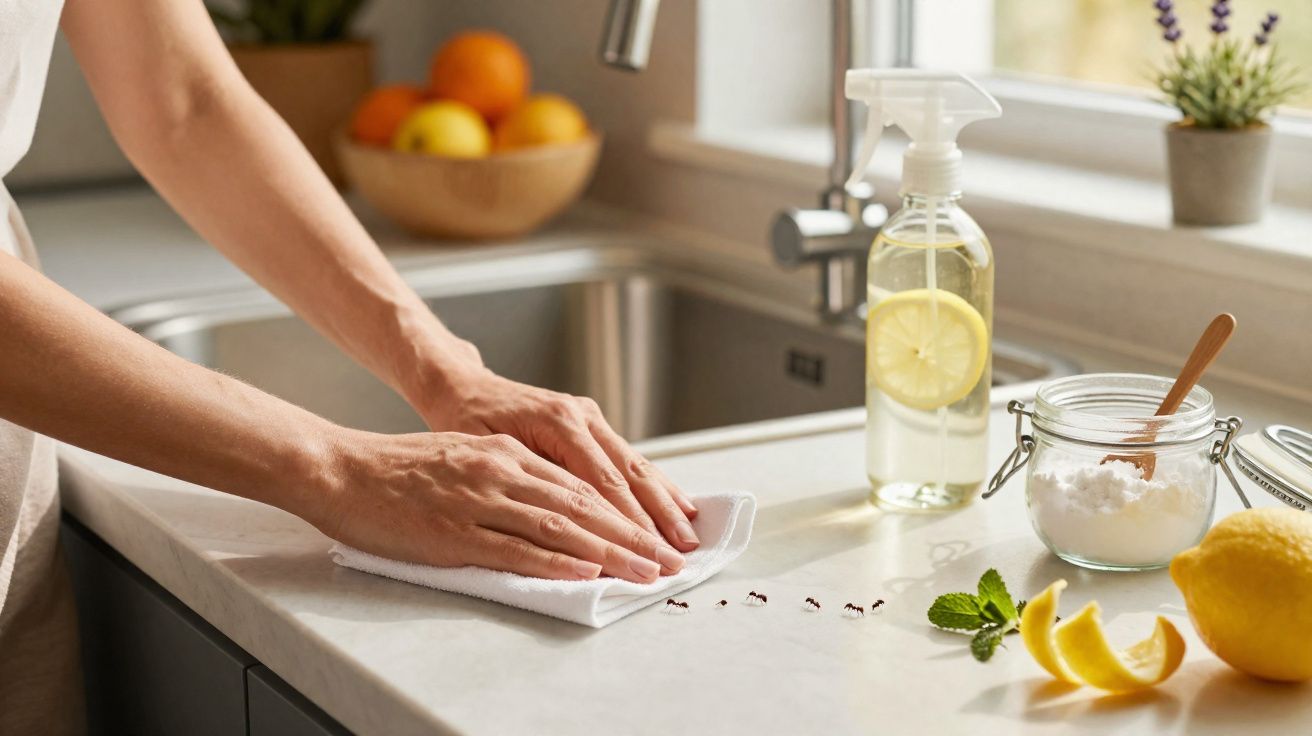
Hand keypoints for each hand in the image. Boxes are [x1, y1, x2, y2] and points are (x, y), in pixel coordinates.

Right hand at [314, 430, 684, 581]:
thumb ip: (510, 475)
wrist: (341, 468)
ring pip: (561, 524)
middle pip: (584, 503)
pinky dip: (556, 560)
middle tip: (670, 558)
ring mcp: (480, 499)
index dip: (626, 510)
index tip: (657, 533)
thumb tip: (553, 505)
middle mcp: (503, 469)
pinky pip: (516, 547)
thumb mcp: (466, 456)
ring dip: (610, 551)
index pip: (582, 483)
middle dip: (634, 533)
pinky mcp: (455, 531)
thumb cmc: (400, 469)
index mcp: (507, 452)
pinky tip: (586, 570)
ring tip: (646, 570)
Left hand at [419, 366, 700, 551]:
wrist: (463, 387)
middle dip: (657, 518)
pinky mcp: (592, 425)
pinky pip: (628, 459)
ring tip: (689, 536)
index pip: (602, 482)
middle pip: (629, 474)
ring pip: (636, 465)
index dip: (628, 522)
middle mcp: (581, 417)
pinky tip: (679, 505)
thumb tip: (568, 525)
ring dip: (665, 503)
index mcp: (557, 422)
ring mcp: (590, 418)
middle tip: (679, 555)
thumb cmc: (464, 423)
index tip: (647, 554)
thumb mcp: (485, 453)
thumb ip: (530, 483)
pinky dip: (655, 485)